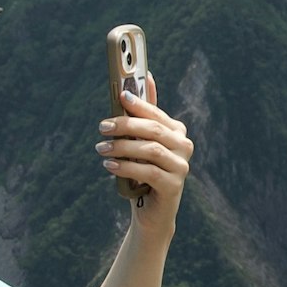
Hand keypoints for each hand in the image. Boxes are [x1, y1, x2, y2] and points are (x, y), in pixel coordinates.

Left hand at [101, 78, 193, 222]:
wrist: (151, 211)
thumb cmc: (143, 171)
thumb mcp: (141, 142)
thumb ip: (144, 114)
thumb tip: (146, 75)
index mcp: (177, 131)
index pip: (156, 113)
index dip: (139, 104)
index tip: (120, 96)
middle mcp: (184, 146)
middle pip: (154, 130)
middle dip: (125, 125)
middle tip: (102, 127)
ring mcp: (182, 166)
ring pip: (151, 150)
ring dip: (122, 147)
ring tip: (101, 148)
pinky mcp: (174, 186)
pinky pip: (148, 172)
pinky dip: (126, 167)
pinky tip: (109, 165)